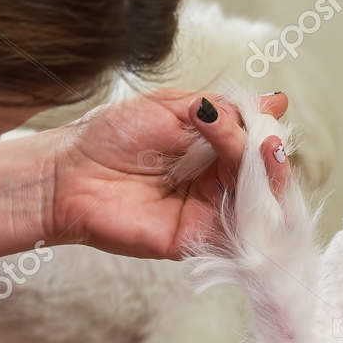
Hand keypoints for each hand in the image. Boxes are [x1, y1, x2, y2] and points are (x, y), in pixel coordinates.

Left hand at [43, 90, 288, 259]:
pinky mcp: (202, 239)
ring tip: (262, 150)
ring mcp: (212, 213)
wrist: (68, 174)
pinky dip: (259, 212)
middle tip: (261, 135)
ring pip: (263, 202)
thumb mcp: (172, 107)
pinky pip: (245, 234)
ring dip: (271, 175)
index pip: (255, 142)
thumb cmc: (109, 137)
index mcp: (211, 151)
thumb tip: (274, 103)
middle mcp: (217, 184)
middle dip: (268, 151)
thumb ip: (222, 108)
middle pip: (265, 173)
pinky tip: (254, 187)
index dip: (265, 129)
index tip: (265, 112)